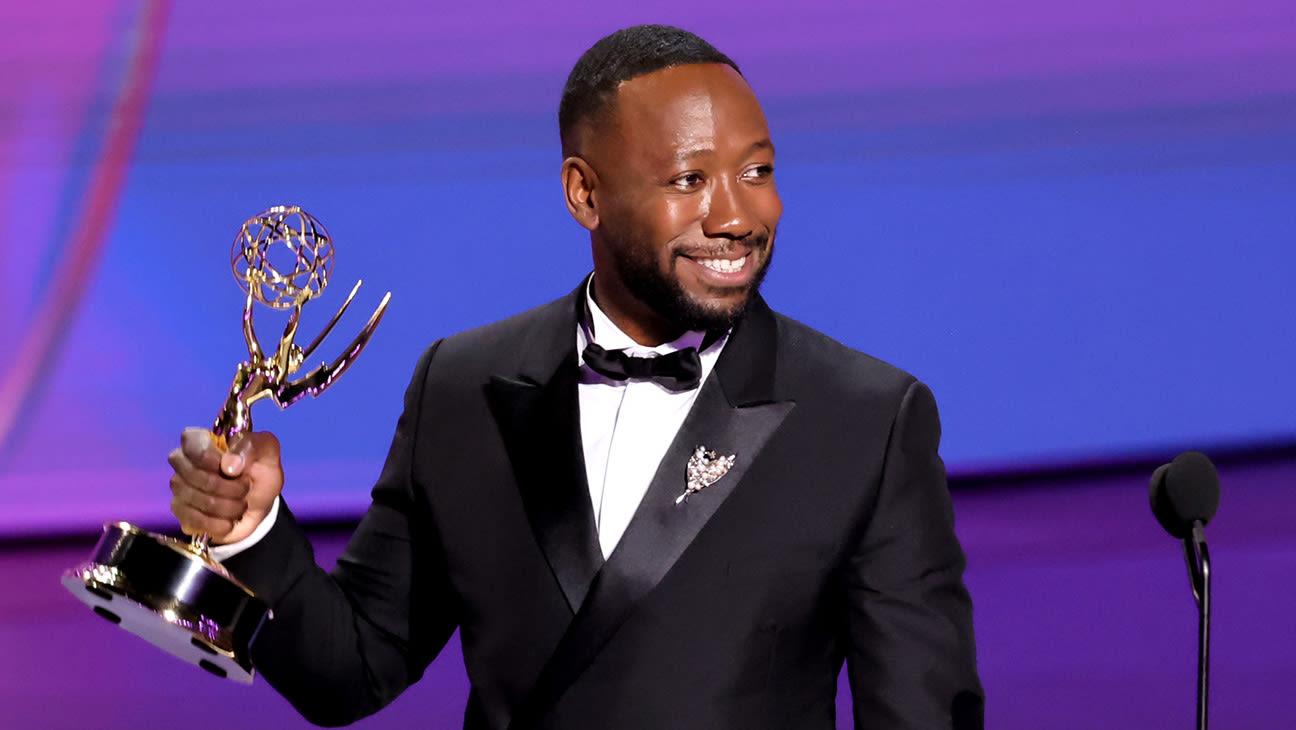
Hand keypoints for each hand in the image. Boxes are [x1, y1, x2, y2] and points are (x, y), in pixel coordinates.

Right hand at [168, 427, 283, 543]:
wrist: (259, 503)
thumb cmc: (259, 470)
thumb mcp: (267, 451)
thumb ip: (252, 446)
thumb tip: (228, 464)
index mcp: (199, 439)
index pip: (193, 443)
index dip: (213, 459)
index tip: (233, 469)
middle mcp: (182, 461)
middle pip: (199, 477)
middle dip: (233, 488)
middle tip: (246, 488)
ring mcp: (178, 487)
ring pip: (202, 501)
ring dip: (232, 507)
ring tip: (241, 503)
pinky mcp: (180, 512)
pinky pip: (198, 521)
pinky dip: (222, 524)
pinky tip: (230, 520)